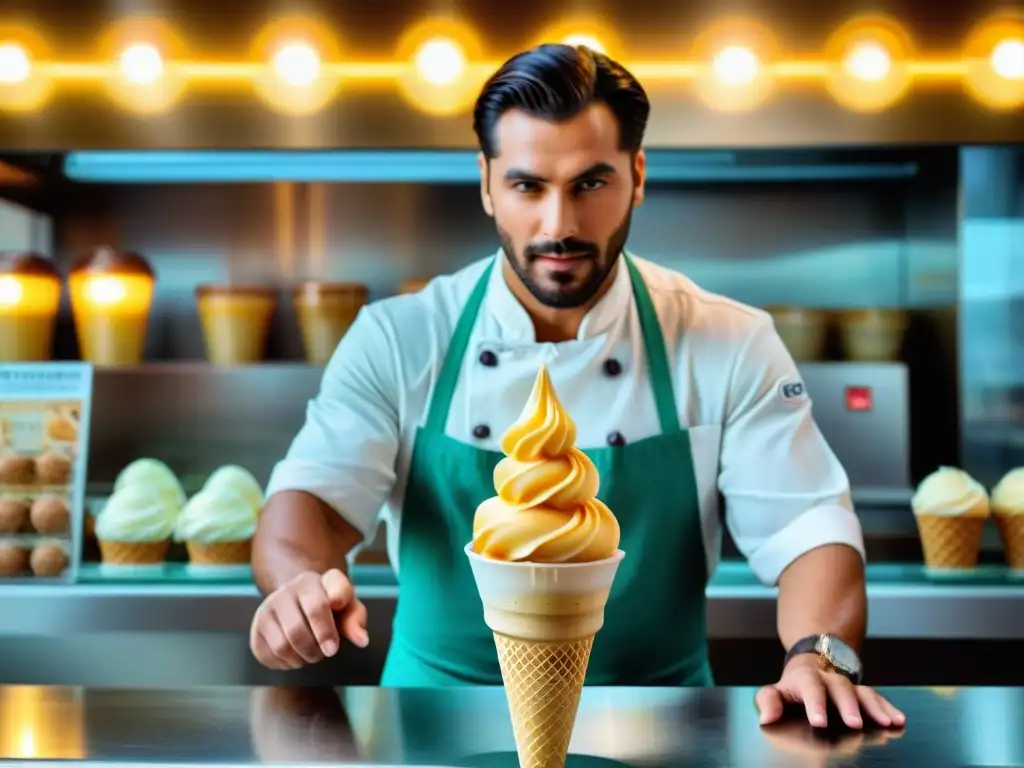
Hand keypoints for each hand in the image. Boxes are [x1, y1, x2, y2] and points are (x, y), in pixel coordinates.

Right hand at [250, 569, 368, 669]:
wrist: (300, 599)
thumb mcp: (348, 606)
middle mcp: (285, 591)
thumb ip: (355, 619)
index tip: (334, 648)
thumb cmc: (330, 605)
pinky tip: (296, 654)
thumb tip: (361, 640)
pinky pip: (269, 655)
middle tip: (327, 653)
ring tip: (312, 653)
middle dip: (315, 650)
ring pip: (281, 646)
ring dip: (301, 658)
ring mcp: (266, 608)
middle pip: (296, 631)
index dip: (325, 630)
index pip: (316, 605)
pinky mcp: (256, 628)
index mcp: (311, 582)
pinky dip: (286, 663)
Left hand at [755, 655, 905, 728]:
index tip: (819, 722)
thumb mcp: (775, 691)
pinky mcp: (861, 692)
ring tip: (887, 722)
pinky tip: (898, 719)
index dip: (816, 703)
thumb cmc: (791, 687)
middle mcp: (829, 678)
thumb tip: (766, 718)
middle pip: (840, 688)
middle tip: (855, 724)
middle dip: (848, 706)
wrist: (811, 666)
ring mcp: (848, 684)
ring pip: (862, 691)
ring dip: (875, 707)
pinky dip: (888, 707)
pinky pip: (876, 697)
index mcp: (806, 678)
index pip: (810, 687)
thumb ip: (768, 702)